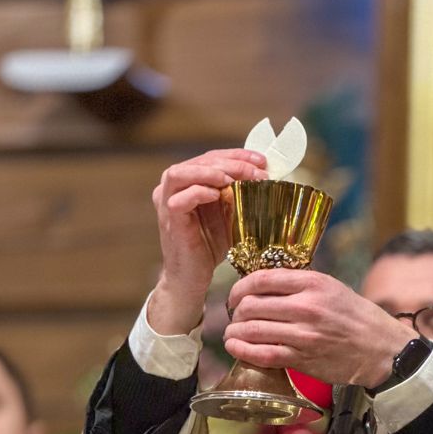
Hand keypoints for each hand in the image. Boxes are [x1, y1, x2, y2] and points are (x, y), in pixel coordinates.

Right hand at [149, 149, 267, 334]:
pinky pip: (179, 199)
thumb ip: (239, 194)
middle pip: (199, 161)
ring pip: (181, 173)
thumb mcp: (229, 214)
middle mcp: (172, 187)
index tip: (262, 161)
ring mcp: (167, 202)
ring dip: (211, 172)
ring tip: (234, 180)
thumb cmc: (210, 246)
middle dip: (231, 163)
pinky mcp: (169, 220)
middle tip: (257, 173)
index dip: (237, 155)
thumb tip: (266, 177)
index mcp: (188, 181)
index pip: (212, 157)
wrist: (193, 278)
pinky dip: (200, 192)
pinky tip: (219, 195)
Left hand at [224, 269, 415, 386]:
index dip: (239, 287)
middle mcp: (307, 307)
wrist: (382, 350)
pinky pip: (263, 354)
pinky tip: (236, 347)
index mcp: (314, 284)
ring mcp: (304, 334)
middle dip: (235, 311)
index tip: (235, 295)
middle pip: (252, 305)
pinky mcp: (303, 359)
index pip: (261, 279)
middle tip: (234, 316)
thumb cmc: (357, 318)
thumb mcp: (333, 289)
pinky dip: (243, 351)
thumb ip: (300, 285)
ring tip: (232, 333)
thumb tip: (264, 286)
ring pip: (253, 330)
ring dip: (235, 332)